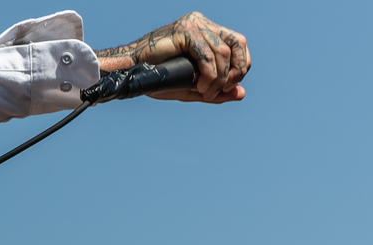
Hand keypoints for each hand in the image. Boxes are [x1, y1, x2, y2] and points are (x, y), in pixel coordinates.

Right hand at [95, 12, 250, 102]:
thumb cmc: (158, 77)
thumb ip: (217, 90)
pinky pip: (208, 55)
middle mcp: (203, 24)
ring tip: (204, 93)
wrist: (132, 71)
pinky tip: (197, 86)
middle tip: (221, 90)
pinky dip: (208, 75)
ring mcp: (194, 24)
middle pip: (238, 43)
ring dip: (218, 79)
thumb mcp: (193, 87)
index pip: (238, 45)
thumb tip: (241, 94)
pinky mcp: (186, 30)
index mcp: (207, 31)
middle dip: (236, 70)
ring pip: (223, 52)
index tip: (227, 88)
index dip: (240, 67)